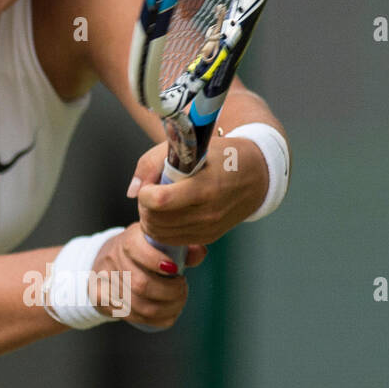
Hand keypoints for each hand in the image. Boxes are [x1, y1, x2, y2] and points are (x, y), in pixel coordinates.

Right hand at [91, 224, 206, 329]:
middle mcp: (112, 260)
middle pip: (141, 284)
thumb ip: (180, 247)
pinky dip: (160, 319)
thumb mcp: (157, 242)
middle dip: (171, 291)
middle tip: (182, 287)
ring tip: (178, 300)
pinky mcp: (103, 300)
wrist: (103, 262)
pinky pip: (135, 317)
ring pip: (140, 306)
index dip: (158, 261)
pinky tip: (170, 313)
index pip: (136, 249)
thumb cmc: (140, 252)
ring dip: (168, 308)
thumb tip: (199, 252)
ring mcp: (105, 282)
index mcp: (127, 241)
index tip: (176, 270)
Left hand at [126, 137, 269, 246]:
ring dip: (151, 219)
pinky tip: (167, 213)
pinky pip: (173, 240)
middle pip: (157, 220)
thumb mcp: (187, 147)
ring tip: (157, 203)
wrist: (255, 173)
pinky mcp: (209, 237)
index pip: (161, 201)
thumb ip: (153, 164)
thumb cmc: (218, 155)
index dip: (146, 193)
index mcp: (204, 186)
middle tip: (150, 193)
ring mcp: (210, 227)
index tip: (149, 184)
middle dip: (145, 207)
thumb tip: (133, 191)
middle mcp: (209, 211)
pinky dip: (163, 229)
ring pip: (161, 234)